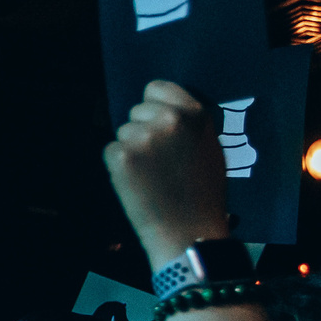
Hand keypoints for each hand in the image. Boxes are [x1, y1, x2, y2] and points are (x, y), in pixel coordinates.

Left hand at [104, 80, 234, 264]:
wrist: (189, 233)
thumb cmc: (202, 195)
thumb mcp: (209, 148)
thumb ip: (189, 125)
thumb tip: (164, 109)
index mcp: (195, 114)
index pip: (157, 88)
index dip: (154, 106)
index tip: (158, 125)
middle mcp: (169, 120)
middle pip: (136, 111)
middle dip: (142, 130)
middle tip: (158, 160)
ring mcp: (144, 137)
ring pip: (123, 132)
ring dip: (131, 150)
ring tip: (152, 176)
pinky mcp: (122, 156)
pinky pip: (111, 150)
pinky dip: (118, 166)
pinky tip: (138, 183)